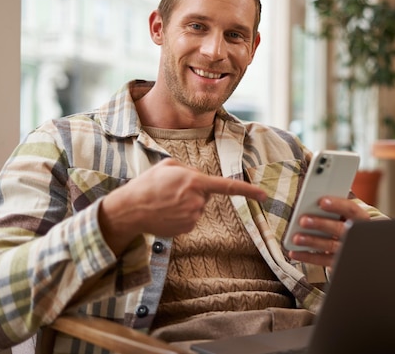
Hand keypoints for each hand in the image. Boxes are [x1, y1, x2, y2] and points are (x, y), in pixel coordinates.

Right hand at [99, 159, 266, 254]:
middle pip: (207, 195)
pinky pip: (191, 218)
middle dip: (195, 191)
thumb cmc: (148, 184)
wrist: (129, 210)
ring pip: (198, 207)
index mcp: (195, 181)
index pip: (228, 187)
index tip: (264, 195)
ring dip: (187, 203)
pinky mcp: (186, 228)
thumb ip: (189, 169)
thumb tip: (199, 179)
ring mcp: (192, 216)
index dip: (248, 191)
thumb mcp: (168, 166)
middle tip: (172, 190)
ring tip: (166, 201)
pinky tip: (167, 212)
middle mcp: (197, 200)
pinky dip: (182, 215)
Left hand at [287, 196, 369, 268]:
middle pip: (340, 229)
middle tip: (303, 220)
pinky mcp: (338, 262)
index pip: (351, 209)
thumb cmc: (346, 225)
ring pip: (330, 245)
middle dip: (320, 224)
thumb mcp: (345, 216)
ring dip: (312, 241)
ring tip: (296, 238)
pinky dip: (307, 257)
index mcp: (360, 219)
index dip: (337, 205)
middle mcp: (356, 235)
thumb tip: (311, 204)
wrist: (359, 250)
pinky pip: (322, 260)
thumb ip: (333, 210)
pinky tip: (295, 252)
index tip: (321, 201)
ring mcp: (348, 250)